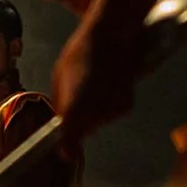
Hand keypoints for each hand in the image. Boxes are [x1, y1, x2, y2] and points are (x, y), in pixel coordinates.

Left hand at [52, 8, 142, 141]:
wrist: (113, 35)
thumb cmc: (81, 53)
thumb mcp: (60, 77)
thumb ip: (61, 102)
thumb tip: (61, 119)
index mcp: (76, 108)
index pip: (70, 140)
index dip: (67, 147)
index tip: (64, 151)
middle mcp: (97, 114)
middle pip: (84, 130)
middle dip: (78, 123)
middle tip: (74, 99)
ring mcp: (114, 111)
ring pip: (98, 121)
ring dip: (93, 111)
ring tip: (92, 85)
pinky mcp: (127, 106)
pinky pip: (111, 112)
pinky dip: (107, 104)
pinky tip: (106, 84)